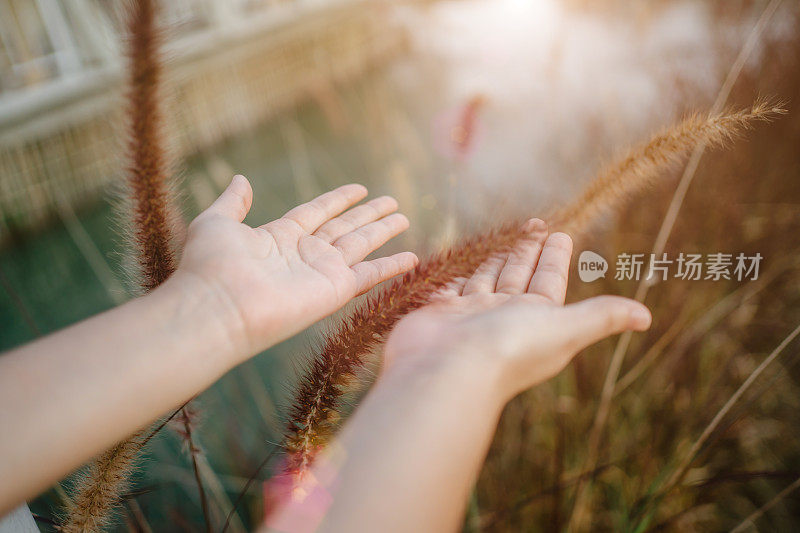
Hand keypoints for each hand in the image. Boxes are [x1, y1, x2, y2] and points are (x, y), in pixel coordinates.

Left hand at [176, 175, 417, 357]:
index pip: (317, 212)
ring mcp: (321, 272)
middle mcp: (305, 254)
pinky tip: (412, 258)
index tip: (359, 188)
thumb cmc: (211, 266)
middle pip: (345, 227)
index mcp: (280, 237)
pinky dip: (392, 267)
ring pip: (361, 246)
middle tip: (392, 201)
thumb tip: (241, 178)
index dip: (339, 199)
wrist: (218, 307)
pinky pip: (370, 275)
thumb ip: (233, 202)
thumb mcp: (217, 222)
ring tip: (404, 217)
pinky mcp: (334, 291)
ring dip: (383, 231)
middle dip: (368, 214)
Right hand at [383, 219, 650, 402]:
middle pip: (518, 276)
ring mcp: (470, 315)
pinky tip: (463, 260)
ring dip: (497, 258)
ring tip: (505, 236)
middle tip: (535, 224)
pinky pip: (453, 286)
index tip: (560, 234)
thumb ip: (601, 316)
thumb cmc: (509, 348)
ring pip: (487, 278)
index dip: (554, 258)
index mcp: (535, 319)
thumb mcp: (565, 328)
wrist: (447, 372)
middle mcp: (504, 317)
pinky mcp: (440, 313)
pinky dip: (459, 274)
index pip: (548, 281)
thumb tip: (646, 317)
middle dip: (527, 251)